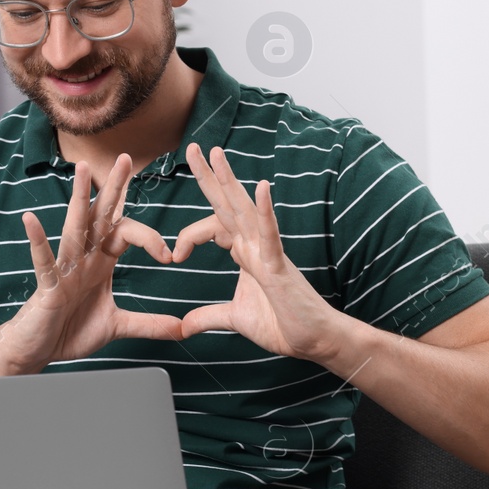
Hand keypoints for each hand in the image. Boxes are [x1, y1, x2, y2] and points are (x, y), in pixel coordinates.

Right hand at [0, 153, 183, 371]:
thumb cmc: (71, 331)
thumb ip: (149, 324)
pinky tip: (30, 220)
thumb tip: (183, 329)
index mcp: (100, 262)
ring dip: (79, 198)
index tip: (168, 255)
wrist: (39, 350)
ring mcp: (64, 268)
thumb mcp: (117, 326)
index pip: (125, 231)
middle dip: (114, 188)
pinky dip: (37, 240)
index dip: (149, 238)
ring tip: (82, 170)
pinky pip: (43, 259)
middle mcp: (83, 257)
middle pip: (101, 216)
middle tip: (127, 158)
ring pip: (74, 227)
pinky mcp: (47, 284)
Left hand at [171, 142, 339, 361]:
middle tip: (192, 148)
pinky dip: (264, 211)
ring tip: (216, 154)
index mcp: (246, 254)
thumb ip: (209, 316)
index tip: (174, 256)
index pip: (215, 226)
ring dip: (230, 181)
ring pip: (245, 209)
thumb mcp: (236, 318)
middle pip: (228, 204)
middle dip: (209, 176)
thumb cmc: (283, 324)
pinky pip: (270, 234)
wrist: (314, 341)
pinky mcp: (278, 266)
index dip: (190, 235)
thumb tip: (184, 325)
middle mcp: (256, 246)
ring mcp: (268, 252)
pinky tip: (260, 187)